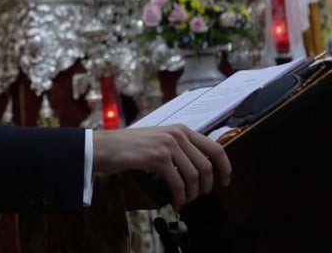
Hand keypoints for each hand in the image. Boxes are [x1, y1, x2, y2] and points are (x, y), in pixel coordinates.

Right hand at [92, 125, 231, 209]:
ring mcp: (168, 144)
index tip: (224, 182)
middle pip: (207, 165)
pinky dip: (180, 197)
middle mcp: (178, 134)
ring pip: (194, 175)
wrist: (106, 146)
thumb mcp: (160, 140)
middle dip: (206, 186)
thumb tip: (200, 169)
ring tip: (185, 201)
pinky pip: (178, 182)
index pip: (215, 148)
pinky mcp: (157, 157)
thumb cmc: (131, 146)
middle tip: (198, 196)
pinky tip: (176, 202)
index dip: (225, 168)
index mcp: (182, 129)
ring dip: (192, 194)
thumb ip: (180, 148)